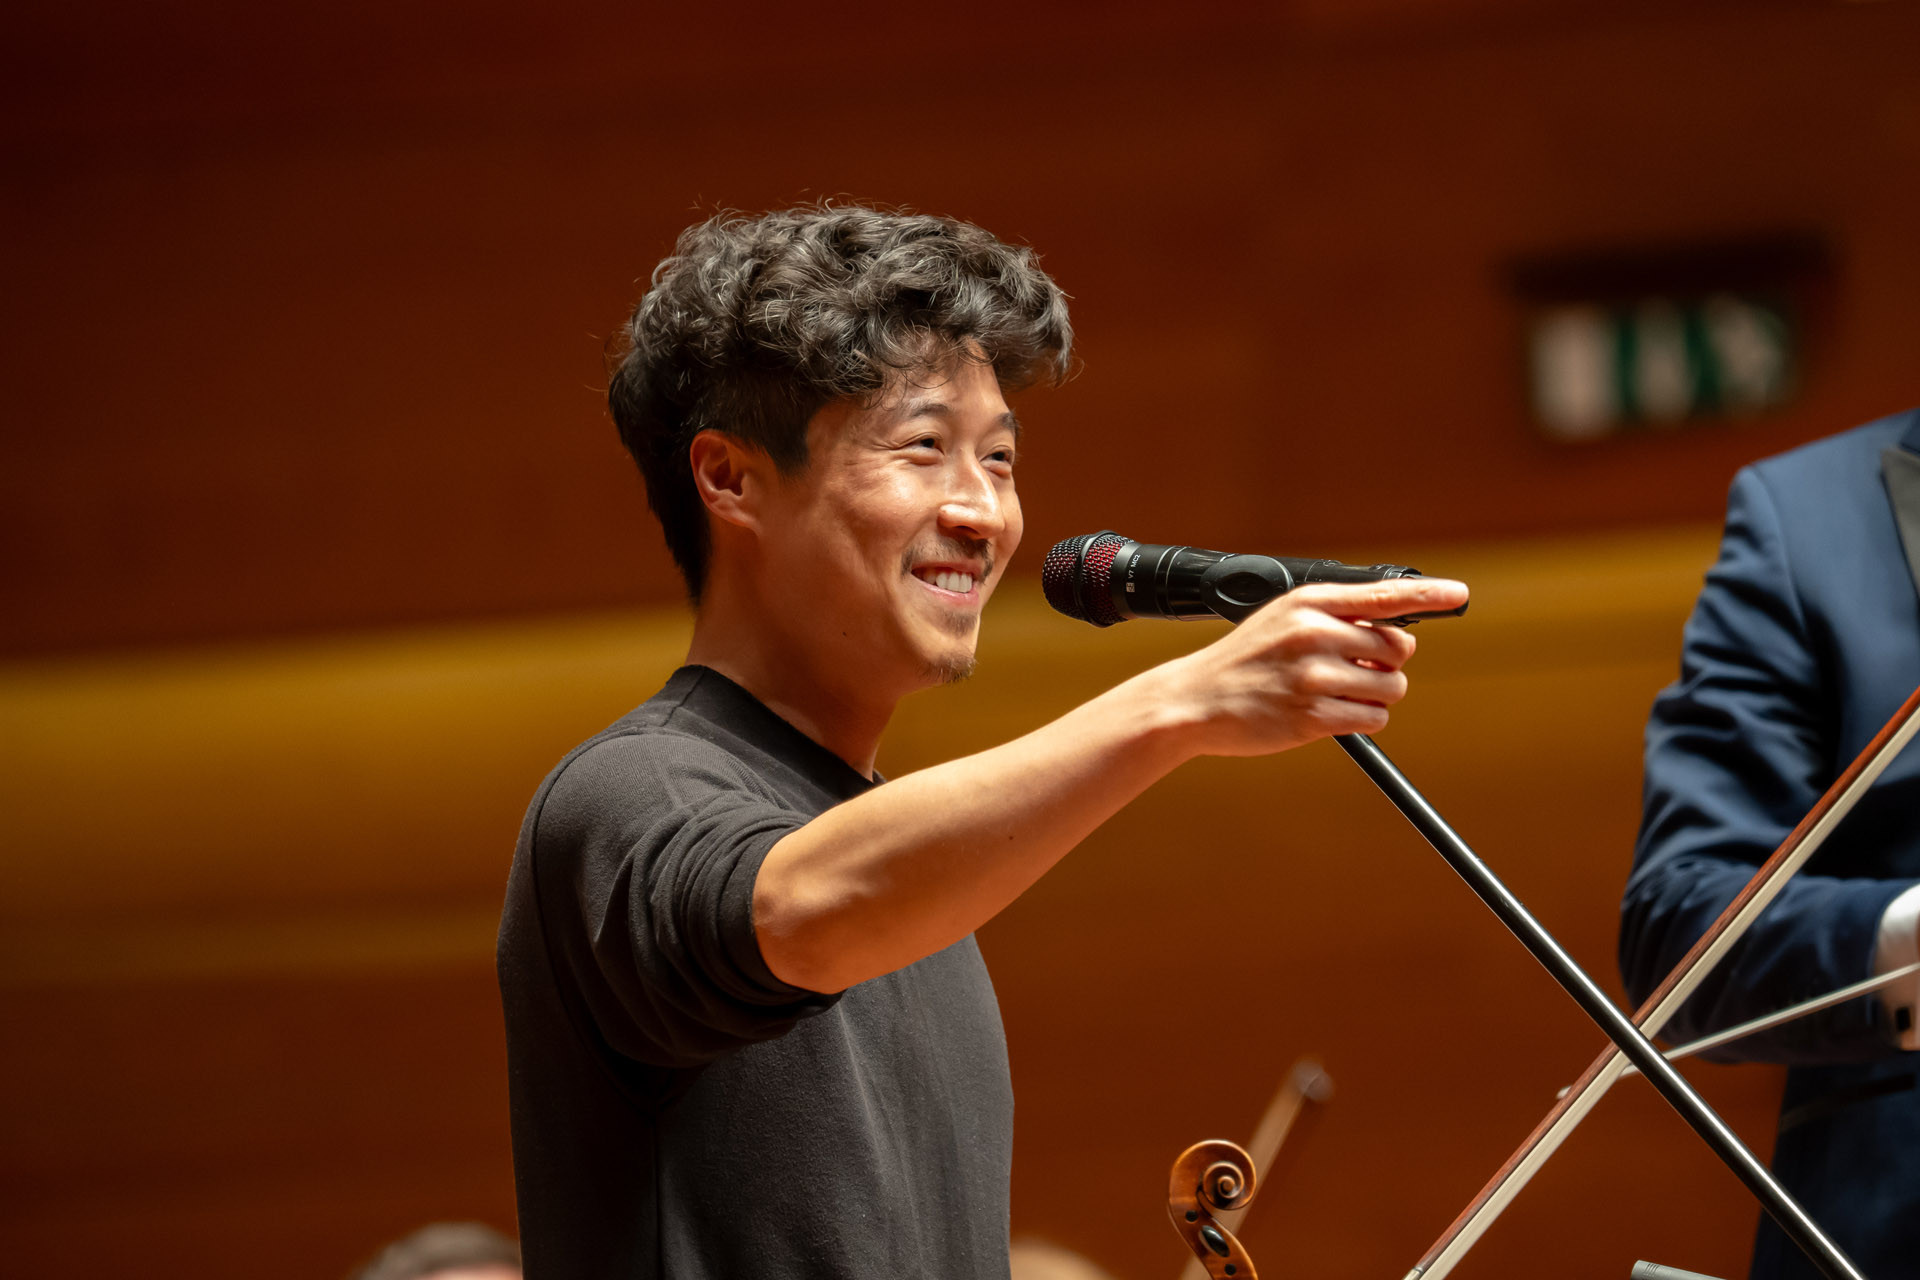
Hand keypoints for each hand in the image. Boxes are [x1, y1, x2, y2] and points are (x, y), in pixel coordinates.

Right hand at [1157, 576, 1469, 757]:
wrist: (1195, 700)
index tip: (1459, 594)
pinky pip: (1373, 719)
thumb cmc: (1246, 660)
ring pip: (1391, 688)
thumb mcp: (1285, 619)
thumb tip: (1405, 639)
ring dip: (1375, 697)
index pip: (1384, 596)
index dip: (1429, 594)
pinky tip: (1327, 715)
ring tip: (1333, 695)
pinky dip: (1362, 720)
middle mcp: (1313, 634)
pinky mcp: (1312, 717)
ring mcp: (1313, 676)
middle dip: (1386, 666)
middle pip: (1397, 649)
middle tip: (1350, 673)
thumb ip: (1341, 618)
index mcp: (1310, 603)